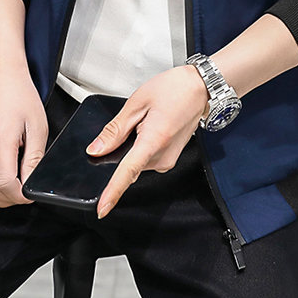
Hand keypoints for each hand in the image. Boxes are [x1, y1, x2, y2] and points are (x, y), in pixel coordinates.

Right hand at [0, 67, 48, 207]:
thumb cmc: (21, 97)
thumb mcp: (38, 126)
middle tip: (24, 193)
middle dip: (9, 199)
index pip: (6, 182)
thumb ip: (35, 158)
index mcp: (0, 136)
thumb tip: (33, 183)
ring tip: (13, 190)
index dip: (20, 195)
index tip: (30, 194)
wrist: (0, 77)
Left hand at [86, 65, 209, 218]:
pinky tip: (151, 126)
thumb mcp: (137, 102)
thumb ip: (115, 129)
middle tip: (136, 119)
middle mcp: (163, 156)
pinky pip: (147, 158)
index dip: (113, 192)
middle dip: (122, 148)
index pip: (127, 172)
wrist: (200, 87)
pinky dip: (142, 146)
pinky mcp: (170, 158)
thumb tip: (97, 149)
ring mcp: (169, 159)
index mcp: (154, 140)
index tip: (102, 209)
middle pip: (129, 165)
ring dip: (134, 145)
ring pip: (137, 162)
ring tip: (148, 119)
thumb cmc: (174, 89)